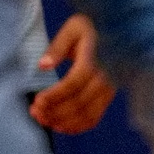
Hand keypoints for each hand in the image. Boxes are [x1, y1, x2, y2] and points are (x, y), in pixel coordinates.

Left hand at [28, 12, 111, 135]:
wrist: (120, 29)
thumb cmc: (92, 27)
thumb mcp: (73, 28)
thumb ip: (57, 47)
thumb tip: (42, 66)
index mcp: (96, 58)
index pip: (73, 83)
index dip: (55, 95)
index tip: (36, 100)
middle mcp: (107, 77)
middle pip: (80, 102)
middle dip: (55, 111)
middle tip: (34, 112)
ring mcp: (110, 89)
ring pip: (87, 114)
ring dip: (64, 121)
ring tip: (43, 120)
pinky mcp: (109, 96)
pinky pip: (95, 117)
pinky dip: (78, 126)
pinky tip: (61, 126)